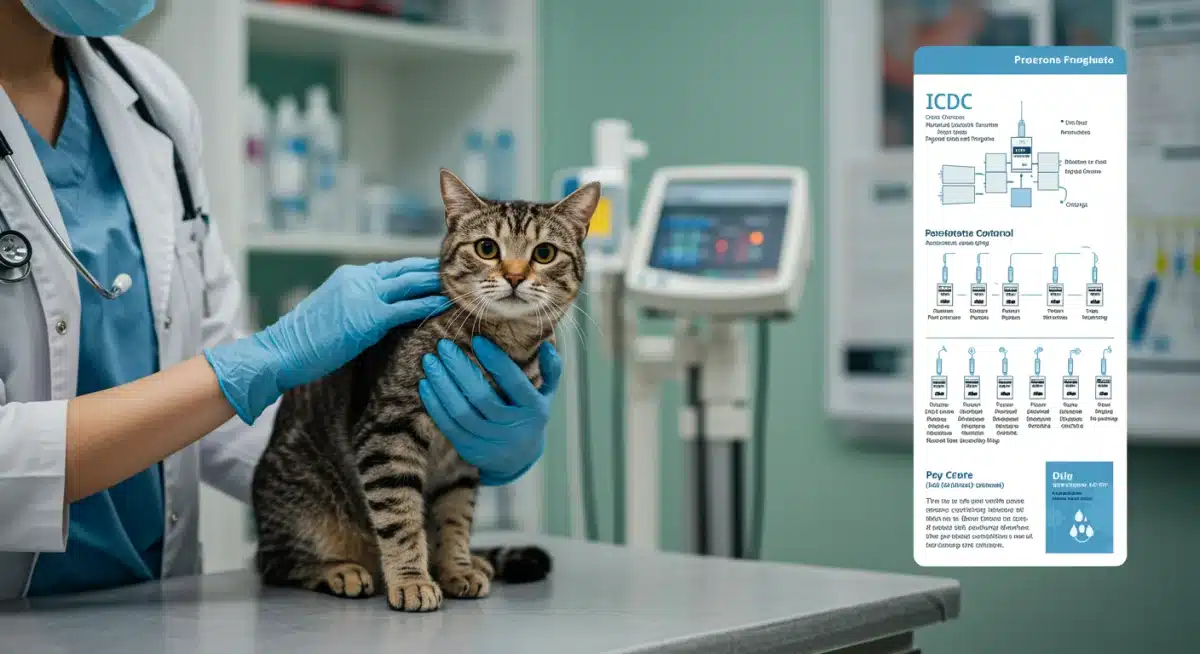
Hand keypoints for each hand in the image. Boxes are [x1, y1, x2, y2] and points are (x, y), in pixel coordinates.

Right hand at [206, 258, 447, 422]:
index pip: (394, 268)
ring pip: (410, 282)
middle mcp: (359, 278)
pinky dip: (428, 303)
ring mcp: (363, 294)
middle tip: (462, 272)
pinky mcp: (367, 315)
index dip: (419, 269)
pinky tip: (446, 304)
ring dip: (437, 283)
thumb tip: (385, 312)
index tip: (441, 271)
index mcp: (352, 275)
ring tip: (462, 284)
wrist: (282, 351)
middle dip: (434, 271)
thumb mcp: (336, 311)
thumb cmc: (307, 340)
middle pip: (406, 269)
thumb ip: (360, 304)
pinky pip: (406, 306)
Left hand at [418, 336, 562, 485]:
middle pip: (481, 397)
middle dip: (460, 369)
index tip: (477, 340)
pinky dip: (435, 405)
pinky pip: (448, 426)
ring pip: (461, 412)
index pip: (513, 382)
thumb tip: (546, 344)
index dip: (495, 361)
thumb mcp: (546, 395)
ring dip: (442, 385)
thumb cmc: (529, 415)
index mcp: (533, 409)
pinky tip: (425, 384)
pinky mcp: (470, 449)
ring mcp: (490, 441)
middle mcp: (513, 427)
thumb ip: (551, 370)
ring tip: (430, 362)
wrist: (519, 458)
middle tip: (443, 345)